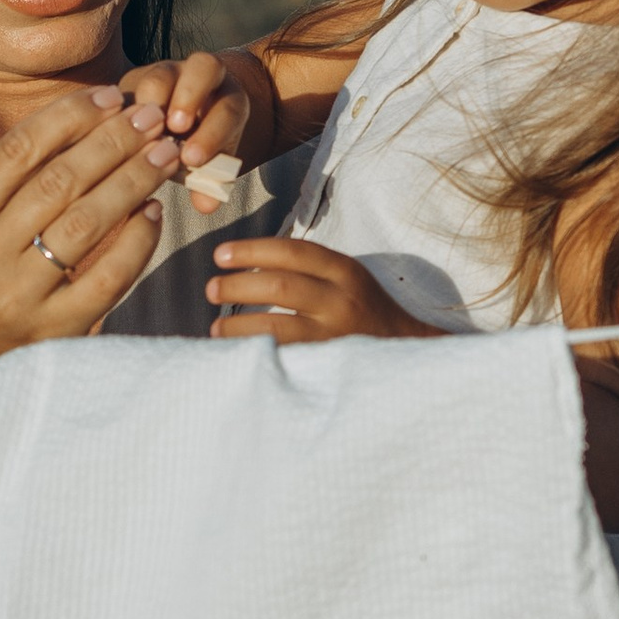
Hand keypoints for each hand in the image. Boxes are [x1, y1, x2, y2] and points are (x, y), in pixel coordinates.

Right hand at [0, 85, 187, 356]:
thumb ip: (13, 187)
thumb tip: (87, 123)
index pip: (16, 152)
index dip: (68, 117)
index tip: (108, 97)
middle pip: (57, 181)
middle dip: (112, 142)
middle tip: (150, 119)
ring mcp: (18, 299)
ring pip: (86, 223)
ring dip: (133, 181)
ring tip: (165, 155)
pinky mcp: (56, 332)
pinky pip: (109, 276)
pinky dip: (136, 240)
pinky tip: (154, 213)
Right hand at [118, 51, 254, 205]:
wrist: (184, 121)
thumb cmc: (201, 148)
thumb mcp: (211, 164)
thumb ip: (211, 181)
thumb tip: (206, 205)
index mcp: (228, 98)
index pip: (229, 108)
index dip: (213, 133)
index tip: (194, 159)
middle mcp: (201, 78)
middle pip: (203, 67)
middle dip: (189, 97)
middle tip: (173, 129)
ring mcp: (167, 74)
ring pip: (160, 75)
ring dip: (149, 104)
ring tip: (137, 134)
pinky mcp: (134, 81)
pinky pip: (127, 91)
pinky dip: (119, 113)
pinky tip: (108, 138)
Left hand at [206, 236, 436, 342]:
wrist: (407, 351)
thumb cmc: (362, 311)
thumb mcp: (345, 280)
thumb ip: (307, 270)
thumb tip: (245, 267)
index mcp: (344, 272)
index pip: (293, 252)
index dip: (252, 251)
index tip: (220, 255)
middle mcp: (342, 301)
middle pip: (281, 285)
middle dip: (238, 286)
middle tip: (212, 290)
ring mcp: (334, 337)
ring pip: (276, 328)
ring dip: (238, 327)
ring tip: (216, 330)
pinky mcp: (327, 367)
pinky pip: (283, 360)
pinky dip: (255, 356)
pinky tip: (237, 357)